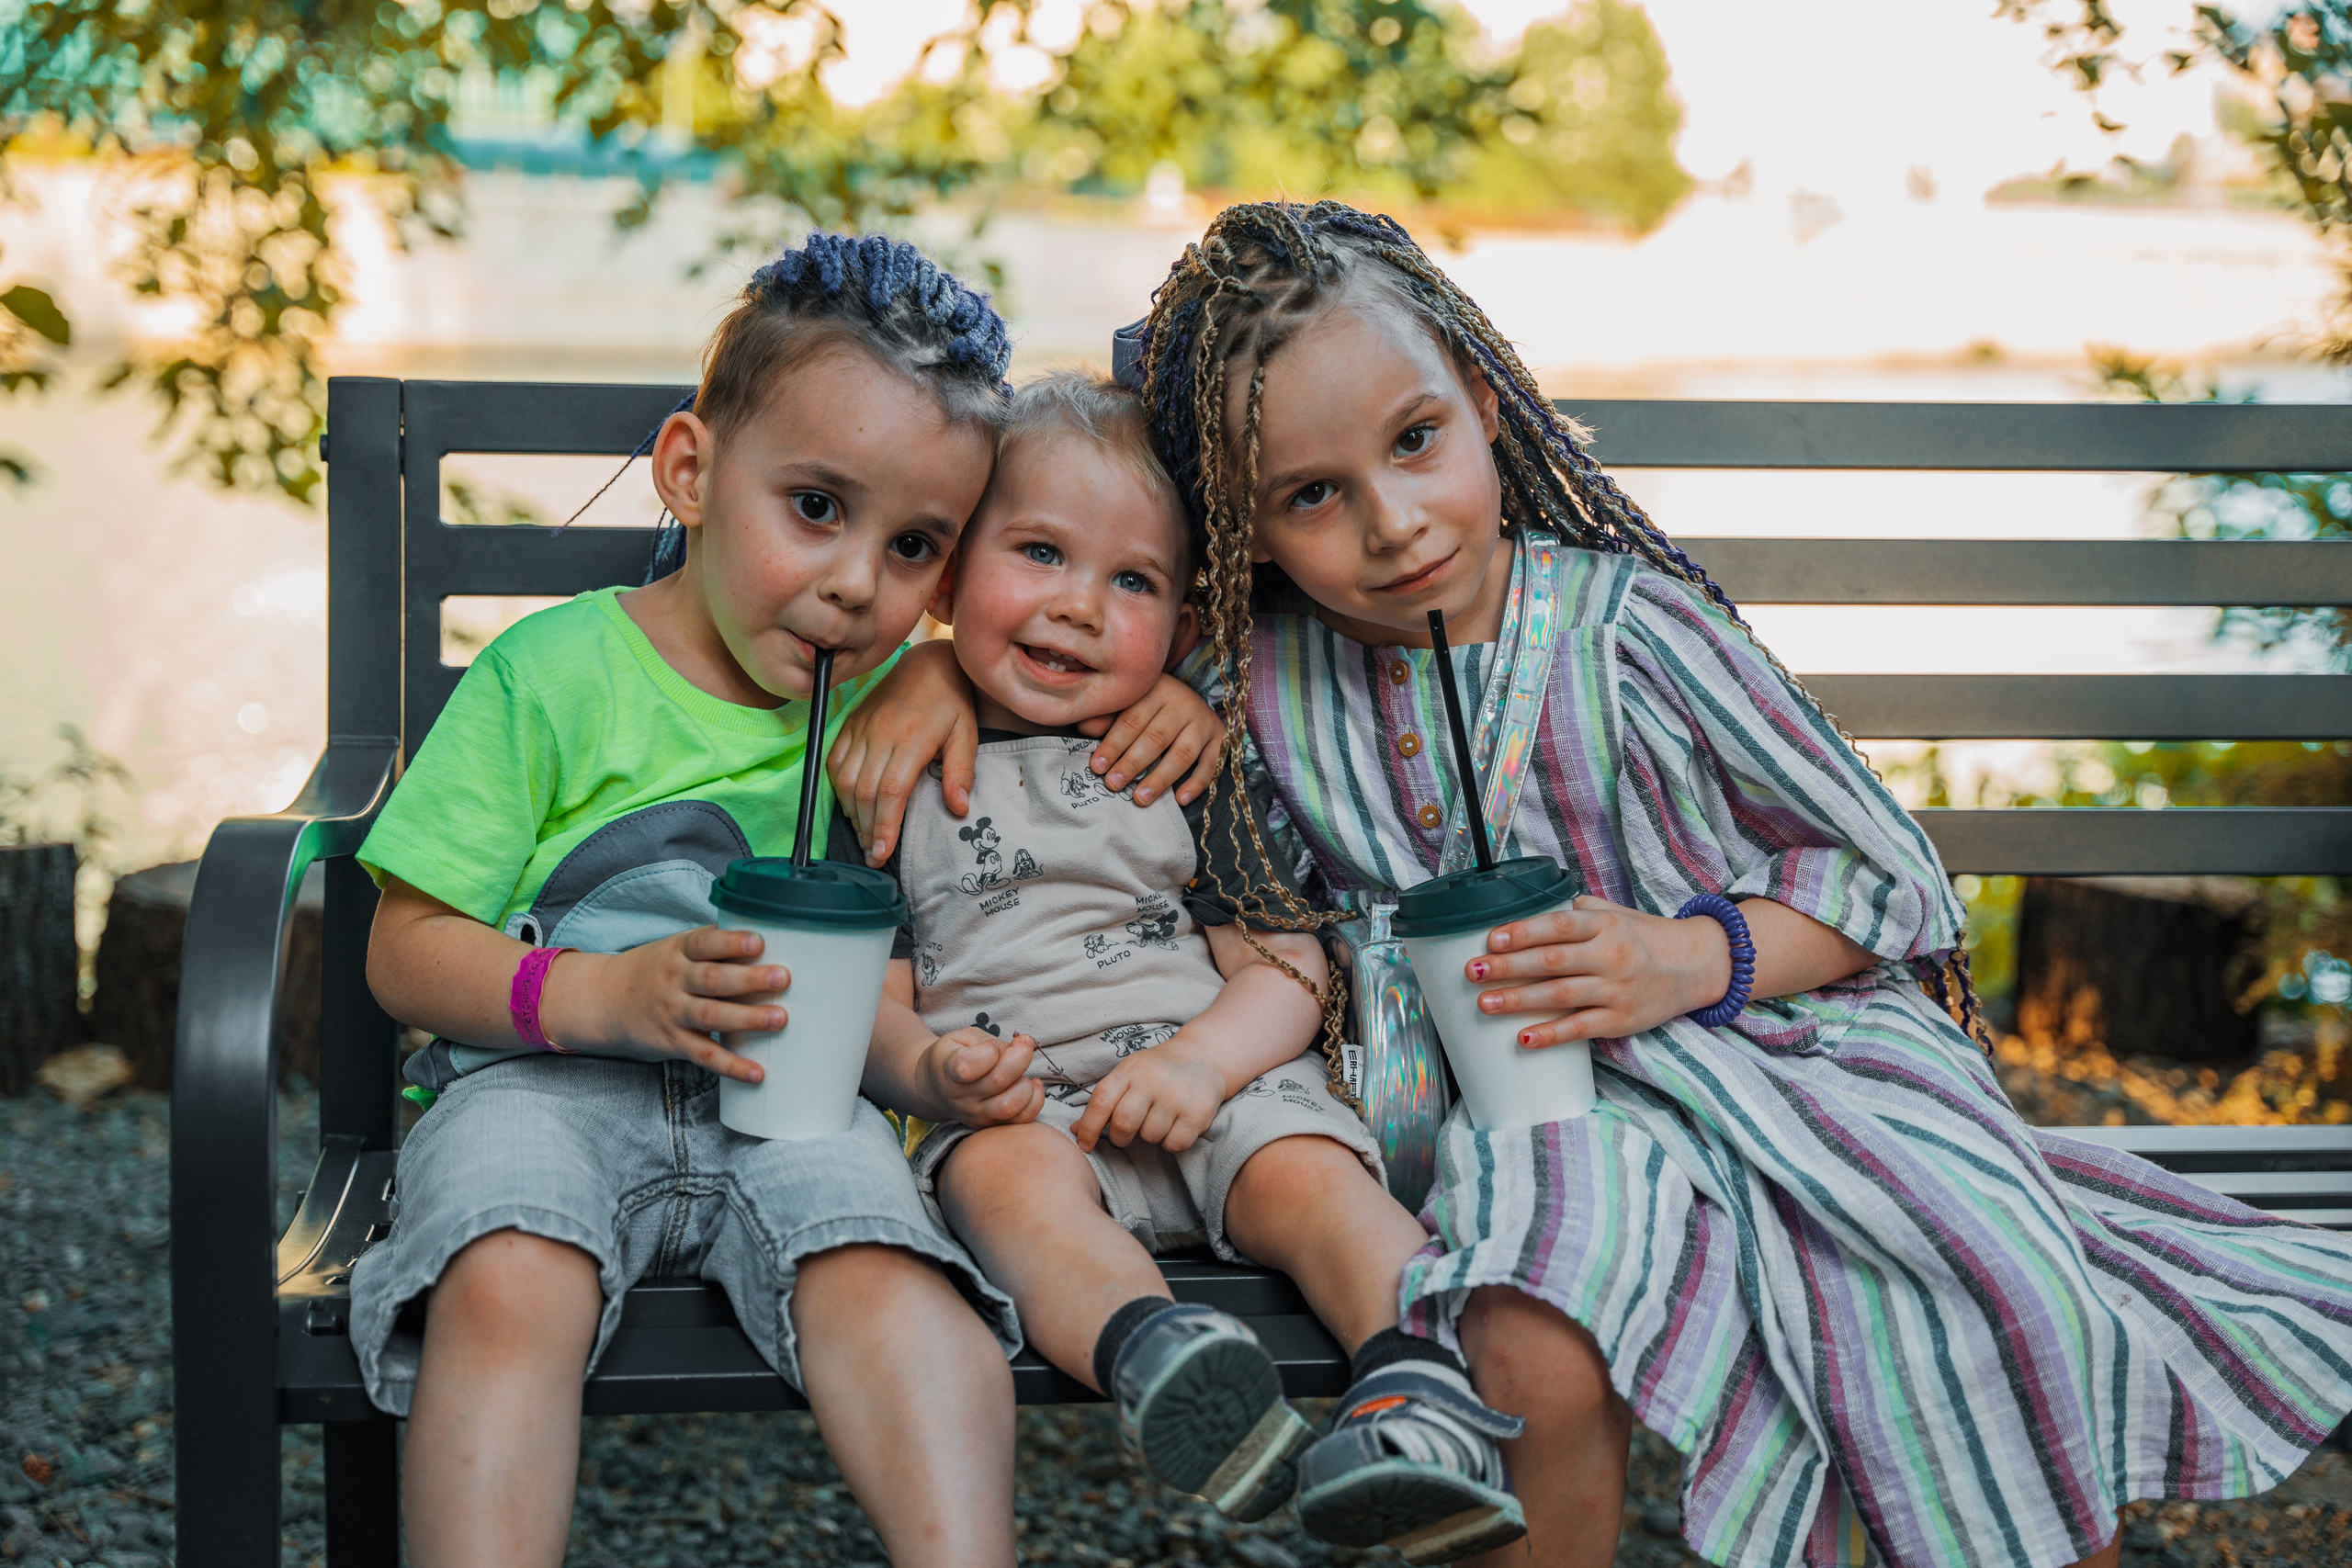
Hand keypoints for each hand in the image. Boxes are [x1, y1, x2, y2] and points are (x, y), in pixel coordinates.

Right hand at [540, 925, 788, 1081]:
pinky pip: (705, 1055)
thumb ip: (714, 945)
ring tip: (779, 1019)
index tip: (759, 942)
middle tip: (782, 978)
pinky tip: (757, 1073)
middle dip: (749, 979)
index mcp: (680, 951)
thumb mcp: (677, 948)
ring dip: (747, 1018)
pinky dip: (731, 1066)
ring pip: (712, 1016)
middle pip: (713, 979)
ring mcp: (673, 1012)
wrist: (605, 1000)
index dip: (731, 942)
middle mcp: (675, 980)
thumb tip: (771, 934)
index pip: (705, 943)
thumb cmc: (657, 969)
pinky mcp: (673, 1042)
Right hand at [827, 639, 977, 864]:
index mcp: (911, 738)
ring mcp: (861, 728)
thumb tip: (958, 809)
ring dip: (852, 813)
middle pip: (865, 791)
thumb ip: (961, 771)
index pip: (891, 790)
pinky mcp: (850, 724)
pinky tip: (851, 806)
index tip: (882, 851)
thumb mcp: (967, 733)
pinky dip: (838, 788)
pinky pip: (834, 761)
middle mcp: (880, 734)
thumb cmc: (952, 701)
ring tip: (865, 836)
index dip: (884, 824)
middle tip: (875, 855)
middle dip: (867, 829)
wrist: (928, 661)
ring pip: (845, 780)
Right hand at [923, 1027, 1045, 1126]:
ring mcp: (977, 1115)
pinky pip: (1021, 1119)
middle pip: (998, 1081)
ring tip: (1022, 1072)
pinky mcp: (992, 1125)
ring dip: (1025, 1083)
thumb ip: (993, 1041)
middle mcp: (961, 1097)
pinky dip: (1035, 1100)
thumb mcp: (964, 1038)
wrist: (936, 1087)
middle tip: (1024, 1044)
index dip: (988, 1051)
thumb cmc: (954, 1055)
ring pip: (1010, 1106)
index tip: (992, 1045)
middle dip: (1020, 1057)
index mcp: (949, 1070)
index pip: (966, 1066)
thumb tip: (1024, 1045)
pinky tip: (1031, 1084)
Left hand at [1069, 1037, 1226, 1153]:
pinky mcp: (1197, 1112)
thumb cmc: (1157, 1070)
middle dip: (1121, 1137)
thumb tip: (1076, 1132)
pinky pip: (1174, 1143)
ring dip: (1150, 1136)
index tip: (1085, 1145)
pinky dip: (1172, 1142)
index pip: (1101, 1101)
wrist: (1203, 1057)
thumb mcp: (1128, 1075)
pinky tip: (1176, 1124)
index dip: (1089, 1128)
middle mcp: (1152, 1080)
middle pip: (1123, 1123)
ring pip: (1149, 1136)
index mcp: (1129, 1070)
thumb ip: (1104, 1101)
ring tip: (1160, 1118)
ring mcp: (1176, 1095)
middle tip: (1128, 1133)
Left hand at [1075, 673, 1225, 806]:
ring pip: (1182, 753)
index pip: (1131, 720)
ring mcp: (1203, 721)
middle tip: (1114, 785)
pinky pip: (1211, 764)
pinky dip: (1197, 783)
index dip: (1113, 744)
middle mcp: (1182, 702)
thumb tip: (1084, 728)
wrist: (1189, 697)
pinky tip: (1180, 799)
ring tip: (1140, 798)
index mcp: (1155, 690)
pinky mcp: (1219, 738)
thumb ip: (1107, 716)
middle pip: (1155, 738)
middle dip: (1132, 764)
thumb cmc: (1149, 705)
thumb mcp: (1128, 703)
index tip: (1097, 767)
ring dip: (1160, 778)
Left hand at [1464, 895, 1730, 1048]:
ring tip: (1484, 1003)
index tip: (1491, 938)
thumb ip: (1579, 911)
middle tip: (1474, 971)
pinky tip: (1523, 1038)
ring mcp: (1616, 990)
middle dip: (1508, 966)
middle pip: (1552, 961)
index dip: (1524, 932)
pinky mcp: (1621, 1020)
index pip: (1559, 926)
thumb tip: (1535, 910)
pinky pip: (1580, 1028)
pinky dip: (1551, 1034)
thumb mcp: (1617, 914)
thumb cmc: (1645, 938)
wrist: (1696, 966)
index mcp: (1605, 925)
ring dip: (1519, 1000)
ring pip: (1560, 995)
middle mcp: (1610, 956)